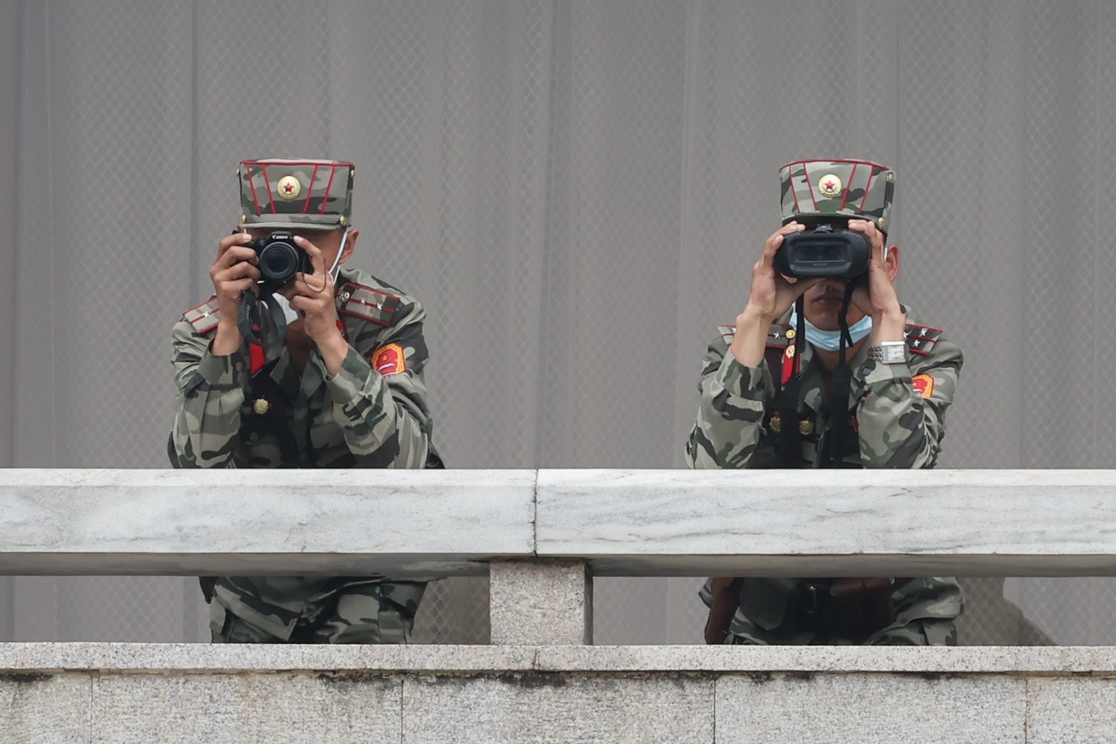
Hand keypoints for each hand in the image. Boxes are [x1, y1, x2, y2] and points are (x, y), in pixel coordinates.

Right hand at [209, 231, 259, 352]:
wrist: (235, 316)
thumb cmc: (240, 294)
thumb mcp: (241, 274)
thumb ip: (243, 260)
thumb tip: (252, 241)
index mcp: (220, 263)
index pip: (225, 243)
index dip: (238, 237)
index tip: (250, 237)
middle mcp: (217, 269)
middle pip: (234, 251)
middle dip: (251, 254)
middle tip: (257, 263)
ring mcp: (220, 279)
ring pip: (244, 266)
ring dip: (255, 273)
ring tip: (255, 281)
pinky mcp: (226, 289)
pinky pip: (247, 281)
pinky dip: (254, 286)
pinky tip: (252, 292)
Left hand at [286, 235, 341, 344]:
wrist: (325, 331)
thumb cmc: (316, 311)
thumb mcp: (310, 293)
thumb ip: (300, 282)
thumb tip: (283, 276)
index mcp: (324, 278)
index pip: (317, 257)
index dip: (307, 246)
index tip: (296, 238)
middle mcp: (326, 284)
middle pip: (300, 274)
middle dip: (290, 284)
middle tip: (289, 291)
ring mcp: (324, 295)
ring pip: (297, 286)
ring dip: (291, 294)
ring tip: (296, 300)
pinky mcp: (318, 306)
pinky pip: (297, 299)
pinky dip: (294, 304)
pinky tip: (299, 308)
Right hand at [728, 223, 820, 366]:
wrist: (763, 313)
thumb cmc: (773, 302)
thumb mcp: (796, 289)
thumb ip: (808, 280)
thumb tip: (821, 274)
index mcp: (774, 265)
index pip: (781, 245)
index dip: (790, 235)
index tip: (801, 229)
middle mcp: (767, 262)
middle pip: (777, 240)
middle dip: (788, 230)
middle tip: (801, 225)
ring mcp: (763, 265)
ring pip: (772, 242)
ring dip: (783, 233)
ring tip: (794, 227)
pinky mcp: (762, 270)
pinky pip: (768, 253)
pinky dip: (775, 244)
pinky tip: (781, 238)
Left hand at [846, 219, 904, 341]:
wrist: (880, 309)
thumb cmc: (870, 300)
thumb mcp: (847, 287)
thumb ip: (837, 279)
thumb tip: (824, 275)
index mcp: (864, 262)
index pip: (859, 243)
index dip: (853, 234)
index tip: (840, 229)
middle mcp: (871, 258)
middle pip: (866, 236)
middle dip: (858, 227)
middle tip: (845, 222)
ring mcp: (876, 259)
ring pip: (872, 236)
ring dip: (862, 227)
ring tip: (851, 222)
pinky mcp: (878, 262)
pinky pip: (876, 243)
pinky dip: (869, 233)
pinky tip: (864, 227)